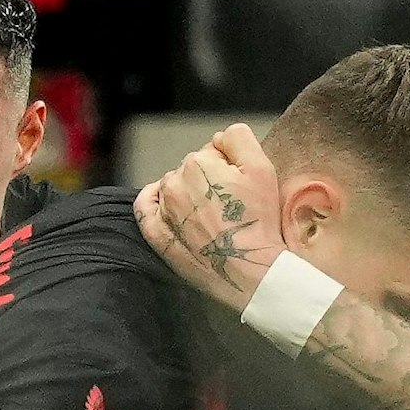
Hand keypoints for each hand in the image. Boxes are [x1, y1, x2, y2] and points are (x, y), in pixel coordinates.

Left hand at [135, 123, 285, 312]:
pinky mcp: (157, 233)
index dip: (230, 166)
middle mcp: (174, 181)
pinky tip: (168, 208)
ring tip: (212, 216)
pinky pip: (146, 209)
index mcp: (199, 162)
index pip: (213, 151)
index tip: (242, 186)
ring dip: (188, 194)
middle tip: (232, 205)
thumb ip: (239, 139)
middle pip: (192, 169)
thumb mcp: (262, 168)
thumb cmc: (259, 222)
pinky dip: (154, 204)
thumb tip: (220, 137)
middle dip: (210, 180)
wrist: (252, 271)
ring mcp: (164, 209)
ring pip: (173, 187)